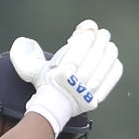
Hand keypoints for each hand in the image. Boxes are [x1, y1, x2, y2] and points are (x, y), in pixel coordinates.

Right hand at [9, 19, 122, 137]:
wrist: (53, 107)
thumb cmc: (46, 83)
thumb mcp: (31, 68)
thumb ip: (24, 54)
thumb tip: (29, 42)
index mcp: (59, 75)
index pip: (77, 53)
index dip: (86, 39)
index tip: (89, 31)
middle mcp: (74, 85)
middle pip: (93, 58)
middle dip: (100, 42)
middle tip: (103, 34)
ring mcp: (86, 93)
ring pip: (103, 68)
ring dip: (109, 52)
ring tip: (108, 43)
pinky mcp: (96, 99)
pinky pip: (110, 80)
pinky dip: (114, 67)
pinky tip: (113, 58)